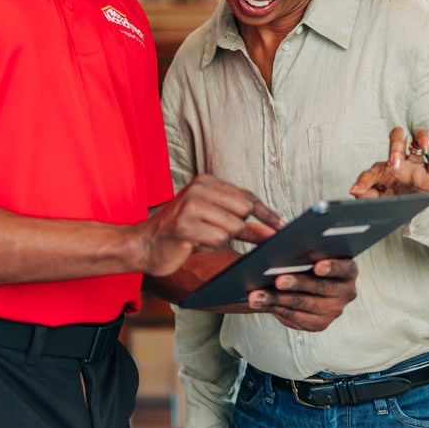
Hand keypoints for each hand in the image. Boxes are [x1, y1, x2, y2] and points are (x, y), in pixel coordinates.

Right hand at [137, 175, 282, 278]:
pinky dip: (212, 245)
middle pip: (244, 210)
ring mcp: (190, 206)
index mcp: (206, 182)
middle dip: (241, 227)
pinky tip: (195, 243)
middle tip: (225, 233)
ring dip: (223, 238)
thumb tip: (273, 231)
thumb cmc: (181, 234)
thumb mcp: (215, 224)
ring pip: (233, 226)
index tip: (283, 225)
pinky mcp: (184, 226)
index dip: (267, 213)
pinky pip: (218, 238)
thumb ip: (244, 226)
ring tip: (203, 237)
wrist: (145, 245)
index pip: (247, 196)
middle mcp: (198, 189)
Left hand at [246, 257, 357, 330]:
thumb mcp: (312, 254)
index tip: (317, 266)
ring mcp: (334, 310)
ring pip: (303, 303)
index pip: (344, 267)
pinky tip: (261, 302)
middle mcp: (345, 291)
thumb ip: (305, 249)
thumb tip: (284, 239)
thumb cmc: (310, 266)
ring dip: (277, 298)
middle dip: (296, 283)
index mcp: (348, 270)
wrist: (310, 290)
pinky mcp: (320, 324)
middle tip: (278, 280)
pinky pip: (295, 317)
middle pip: (319, 287)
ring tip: (258, 294)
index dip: (331, 267)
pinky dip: (276, 308)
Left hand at [350, 126, 428, 197]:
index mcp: (382, 169)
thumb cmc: (392, 198)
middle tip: (395, 162)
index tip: (357, 190)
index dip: (364, 181)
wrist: (411, 209)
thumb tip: (354, 191)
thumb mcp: (378, 200)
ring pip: (419, 142)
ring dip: (421, 138)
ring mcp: (416, 165)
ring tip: (423, 144)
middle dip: (396, 147)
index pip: (372, 171)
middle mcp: (399, 161)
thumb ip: (366, 195)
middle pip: (397, 141)